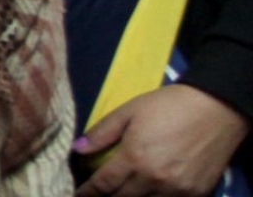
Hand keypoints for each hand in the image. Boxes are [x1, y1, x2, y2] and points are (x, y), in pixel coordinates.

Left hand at [75, 84, 249, 195]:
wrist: (216, 108)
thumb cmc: (168, 105)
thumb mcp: (129, 111)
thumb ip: (102, 133)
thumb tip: (77, 149)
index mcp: (135, 158)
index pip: (103, 185)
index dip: (87, 192)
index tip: (78, 195)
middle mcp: (154, 180)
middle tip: (97, 194)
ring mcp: (177, 190)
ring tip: (120, 193)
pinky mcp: (196, 194)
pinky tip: (147, 194)